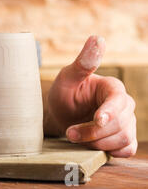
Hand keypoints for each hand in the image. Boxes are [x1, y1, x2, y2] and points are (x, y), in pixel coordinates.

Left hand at [46, 35, 136, 157]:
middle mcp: (124, 104)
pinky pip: (126, 150)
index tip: (97, 120)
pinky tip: (93, 146)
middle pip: (120, 124)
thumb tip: (97, 38)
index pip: (119, 100)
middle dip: (93, 132)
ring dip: (97, 142)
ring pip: (123, 138)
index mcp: (112, 87)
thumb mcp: (67, 77)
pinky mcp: (124, 138)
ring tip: (76, 137)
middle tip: (70, 133)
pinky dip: (110, 151)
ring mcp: (126, 122)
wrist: (61, 115)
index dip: (109, 112)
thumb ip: (83, 62)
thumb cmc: (64, 93)